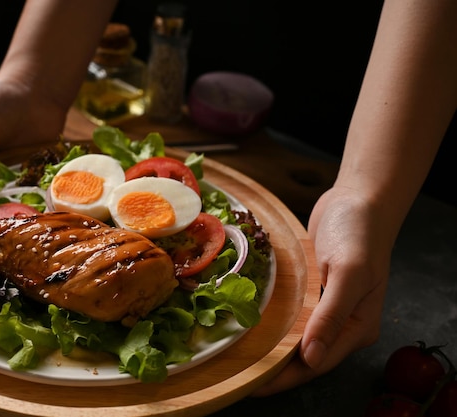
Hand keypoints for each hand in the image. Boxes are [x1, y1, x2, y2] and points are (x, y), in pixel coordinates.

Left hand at [252, 186, 391, 394]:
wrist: (358, 198)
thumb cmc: (359, 233)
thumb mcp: (349, 273)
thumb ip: (332, 316)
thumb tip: (311, 359)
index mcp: (358, 327)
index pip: (316, 364)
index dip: (283, 377)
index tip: (252, 386)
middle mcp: (342, 322)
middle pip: (302, 355)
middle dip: (272, 369)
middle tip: (235, 376)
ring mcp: (326, 306)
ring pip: (294, 337)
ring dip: (269, 347)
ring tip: (237, 358)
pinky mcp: (312, 290)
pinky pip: (290, 314)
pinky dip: (272, 322)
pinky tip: (249, 325)